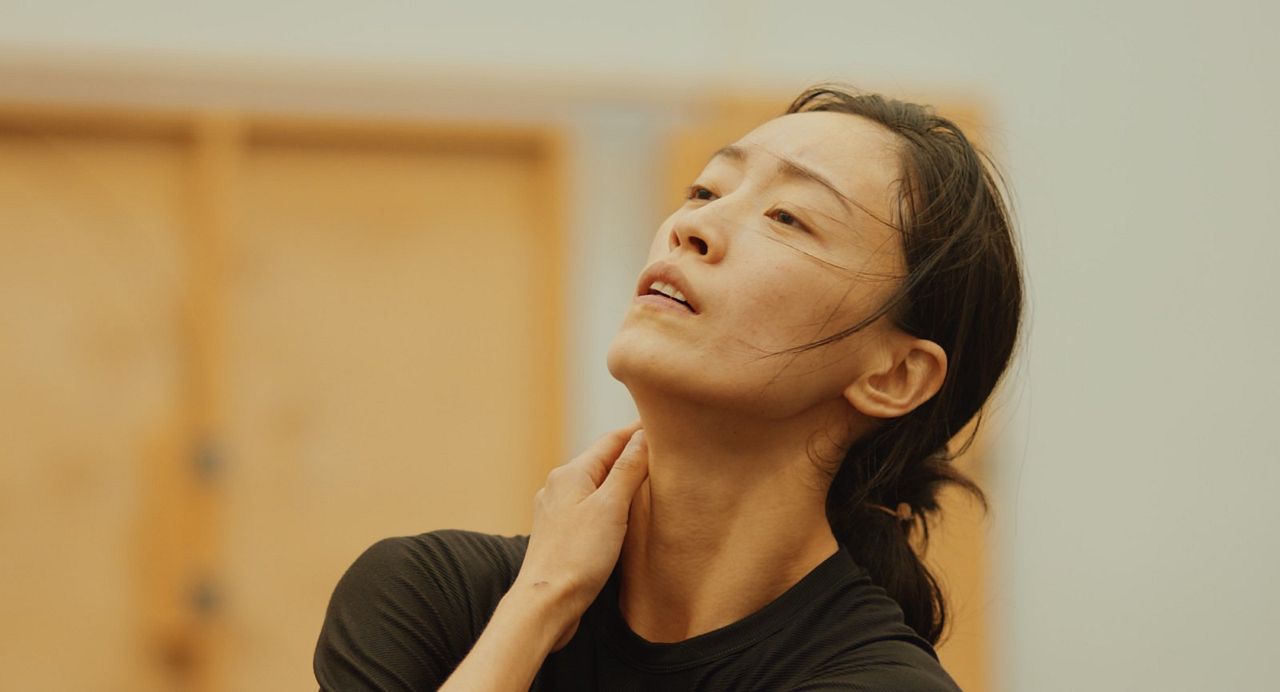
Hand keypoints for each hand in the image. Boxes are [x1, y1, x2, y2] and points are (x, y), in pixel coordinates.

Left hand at [513, 424, 649, 649]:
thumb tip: (642, 436)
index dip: (639, 431)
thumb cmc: (577, 557)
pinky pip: (590, 506)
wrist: (545, 605)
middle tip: (664, 449)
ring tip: (649, 478)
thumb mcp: (610, 508)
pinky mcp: (560, 533)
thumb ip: (628, 470)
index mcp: (570, 473)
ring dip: (621, 479)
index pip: (611, 441)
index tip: (665, 422)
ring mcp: (557, 510)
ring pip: (596, 485)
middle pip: (603, 460)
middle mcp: (559, 486)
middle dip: (632, 454)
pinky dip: (610, 502)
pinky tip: (622, 513)